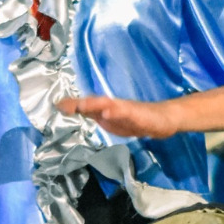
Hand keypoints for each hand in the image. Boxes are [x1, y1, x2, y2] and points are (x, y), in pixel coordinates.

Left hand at [56, 93, 178, 138]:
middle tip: (63, 105)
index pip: (88, 106)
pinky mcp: (140, 116)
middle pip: (95, 103)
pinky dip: (117, 113)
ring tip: (81, 106)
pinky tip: (108, 113)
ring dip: (95, 105)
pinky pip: (127, 114)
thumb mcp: (114, 120)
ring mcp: (128, 110)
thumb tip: (77, 110)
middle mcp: (116, 106)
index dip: (73, 105)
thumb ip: (96, 116)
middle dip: (79, 105)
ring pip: (109, 106)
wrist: (166, 119)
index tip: (57, 105)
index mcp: (108, 109)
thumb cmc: (139, 120)